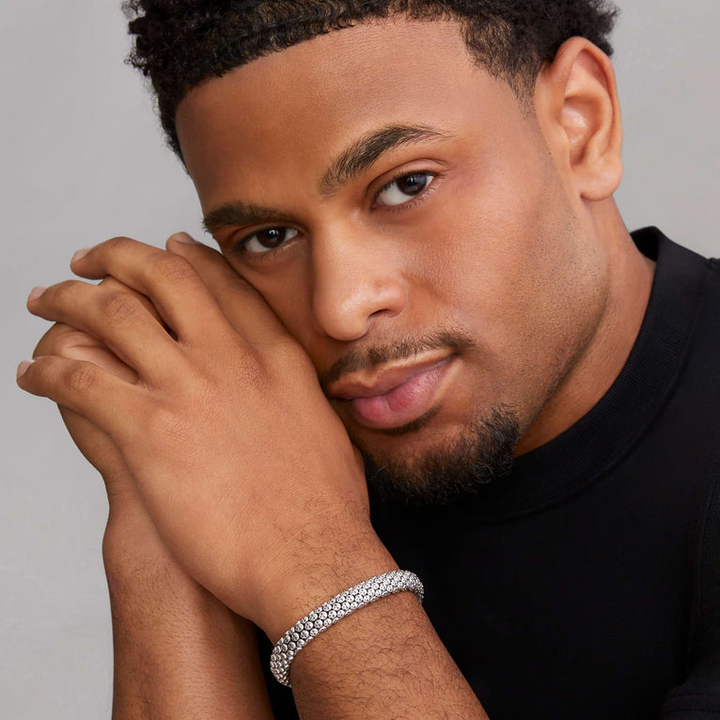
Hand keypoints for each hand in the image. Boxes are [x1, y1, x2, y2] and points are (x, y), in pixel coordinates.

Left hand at [19, 236, 391, 636]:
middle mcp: (230, 357)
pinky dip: (46, 372)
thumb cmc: (323, 508)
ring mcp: (188, 388)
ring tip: (44, 299)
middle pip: (164, 275)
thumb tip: (292, 394)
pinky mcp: (148, 431)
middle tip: (88, 258)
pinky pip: (78, 380)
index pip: (223, 283)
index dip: (186, 256)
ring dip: (67, 299)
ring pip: (111, 313)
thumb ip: (299, 396)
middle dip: (116, 255)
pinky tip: (31, 375)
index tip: (165, 245)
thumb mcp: (324, 428)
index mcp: (275, 356)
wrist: (311, 556)